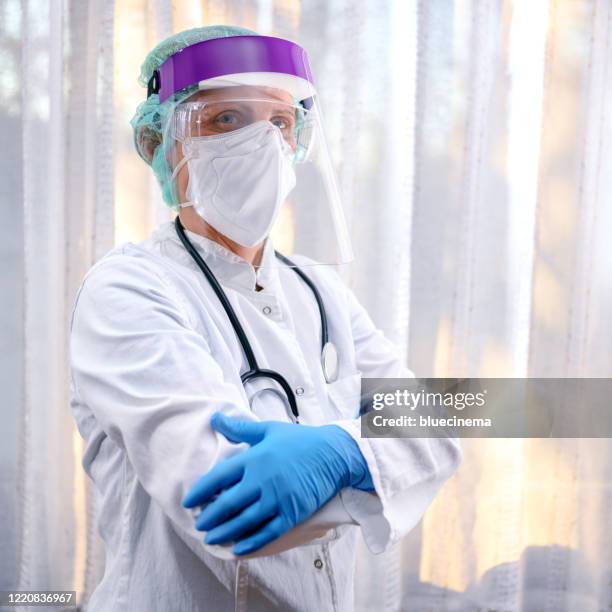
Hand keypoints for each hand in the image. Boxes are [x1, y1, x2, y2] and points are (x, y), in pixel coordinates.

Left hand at [182, 412, 372, 554]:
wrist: (333, 453)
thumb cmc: (299, 440)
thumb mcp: (268, 430)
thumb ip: (239, 429)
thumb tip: (215, 419)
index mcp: (254, 458)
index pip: (219, 477)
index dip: (200, 491)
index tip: (189, 502)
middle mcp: (263, 481)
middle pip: (227, 504)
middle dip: (209, 517)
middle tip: (199, 524)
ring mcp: (278, 499)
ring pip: (244, 522)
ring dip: (224, 533)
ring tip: (212, 538)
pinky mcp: (292, 513)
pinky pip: (267, 533)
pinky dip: (251, 542)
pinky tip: (239, 548)